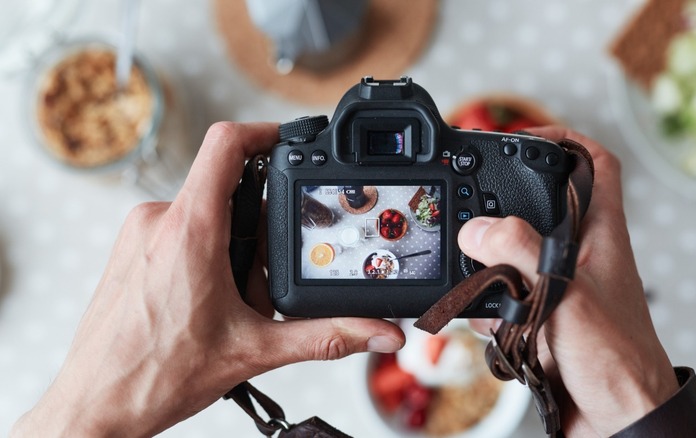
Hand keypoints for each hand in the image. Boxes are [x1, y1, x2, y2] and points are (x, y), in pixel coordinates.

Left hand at [11, 122, 403, 436]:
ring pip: (203, 214)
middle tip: (267, 276)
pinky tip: (207, 302)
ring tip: (234, 300)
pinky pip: (177, 231)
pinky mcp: (128, 251)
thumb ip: (326, 336)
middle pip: (226, 189)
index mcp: (191, 230)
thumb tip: (376, 332)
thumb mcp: (254, 351)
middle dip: (259, 226)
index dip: (264, 130)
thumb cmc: (153, 377)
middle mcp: (158, 222)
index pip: (227, 144)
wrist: (96, 406)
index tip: (289, 139)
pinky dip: (205, 256)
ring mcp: (138, 235)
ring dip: (232, 247)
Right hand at [461, 127, 677, 435]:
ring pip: (513, 256)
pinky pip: (504, 299)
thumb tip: (478, 227)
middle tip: (472, 210)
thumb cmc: (616, 361)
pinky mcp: (542, 320)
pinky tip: (487, 324)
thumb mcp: (566, 295)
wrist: (617, 422)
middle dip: (503, 208)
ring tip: (475, 280)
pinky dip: (487, 308)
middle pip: (541, 207)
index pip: (596, 165)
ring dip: (488, 267)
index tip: (526, 136)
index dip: (566, 139)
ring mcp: (560, 288)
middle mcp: (581, 256)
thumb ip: (521, 253)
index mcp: (601, 237)